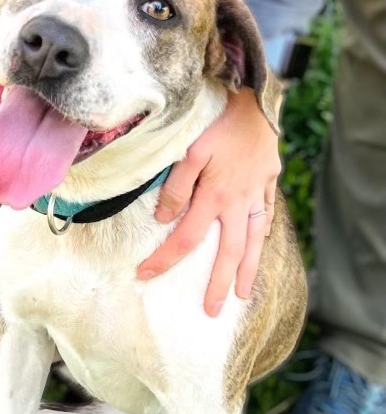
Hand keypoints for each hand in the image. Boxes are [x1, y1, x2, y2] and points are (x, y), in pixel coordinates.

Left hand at [137, 87, 280, 315]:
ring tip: (242, 295)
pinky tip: (258, 248)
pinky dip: (262, 237)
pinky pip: (266, 217)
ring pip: (252, 242)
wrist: (256, 102)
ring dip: (246, 271)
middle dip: (216, 284)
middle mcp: (237, 203)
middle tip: (211, 311)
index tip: (145, 275)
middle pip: (226, 253)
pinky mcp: (267, 184)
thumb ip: (176, 187)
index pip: (185, 239)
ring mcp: (256, 195)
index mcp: (214, 197)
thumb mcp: (190, 151)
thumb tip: (163, 220)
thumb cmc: (218, 123)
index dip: (164, 260)